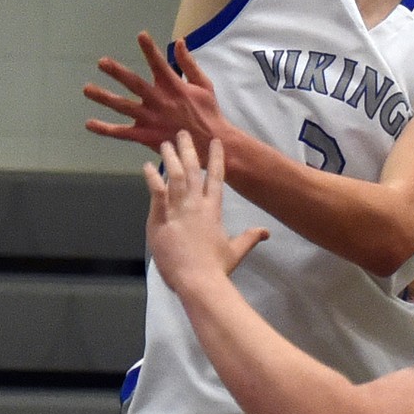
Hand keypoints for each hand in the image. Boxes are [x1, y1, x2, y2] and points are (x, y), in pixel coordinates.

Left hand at [84, 31, 225, 158]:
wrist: (211, 143)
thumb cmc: (208, 112)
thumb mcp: (204, 84)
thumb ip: (189, 64)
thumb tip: (179, 42)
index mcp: (174, 86)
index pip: (159, 63)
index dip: (149, 49)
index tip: (141, 35)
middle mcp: (159, 101)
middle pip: (134, 84)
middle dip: (117, 72)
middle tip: (102, 62)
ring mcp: (151, 119)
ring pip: (123, 106)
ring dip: (104, 97)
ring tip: (87, 89)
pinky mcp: (147, 136)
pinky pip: (123, 133)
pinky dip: (106, 129)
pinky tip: (90, 124)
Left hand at [145, 133, 267, 297]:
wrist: (198, 280)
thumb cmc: (216, 268)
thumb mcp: (236, 251)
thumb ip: (250, 237)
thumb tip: (266, 232)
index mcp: (213, 210)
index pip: (216, 177)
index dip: (216, 158)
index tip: (215, 141)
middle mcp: (196, 204)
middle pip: (192, 170)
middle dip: (188, 149)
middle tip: (182, 132)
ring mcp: (178, 210)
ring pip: (173, 176)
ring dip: (169, 158)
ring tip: (165, 143)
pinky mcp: (161, 219)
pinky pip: (156, 194)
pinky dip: (151, 179)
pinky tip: (146, 166)